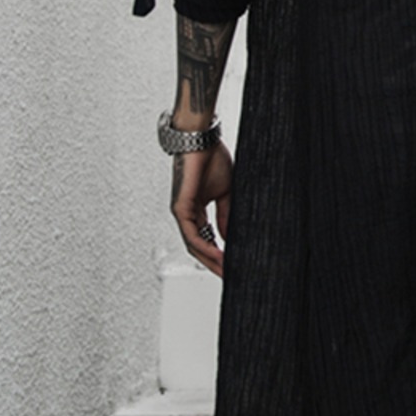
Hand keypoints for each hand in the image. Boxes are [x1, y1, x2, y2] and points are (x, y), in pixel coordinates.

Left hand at [170, 141, 232, 278]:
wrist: (201, 140)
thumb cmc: (211, 159)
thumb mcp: (226, 192)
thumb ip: (225, 215)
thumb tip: (228, 237)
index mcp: (196, 210)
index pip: (207, 239)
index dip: (219, 254)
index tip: (233, 265)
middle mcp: (186, 214)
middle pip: (198, 247)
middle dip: (214, 263)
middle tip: (231, 275)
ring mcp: (182, 212)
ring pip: (194, 245)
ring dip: (210, 260)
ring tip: (226, 270)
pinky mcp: (181, 208)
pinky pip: (192, 234)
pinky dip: (205, 247)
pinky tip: (220, 254)